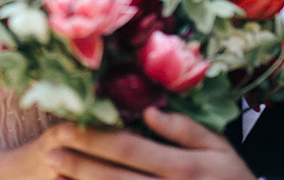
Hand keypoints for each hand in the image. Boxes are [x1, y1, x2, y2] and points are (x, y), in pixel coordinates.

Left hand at [47, 108, 255, 179]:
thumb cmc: (233, 178)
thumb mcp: (220, 148)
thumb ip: (185, 130)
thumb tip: (150, 111)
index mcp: (182, 168)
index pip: (129, 149)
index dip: (95, 139)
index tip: (67, 128)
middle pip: (114, 178)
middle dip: (79, 165)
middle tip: (50, 152)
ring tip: (55, 176)